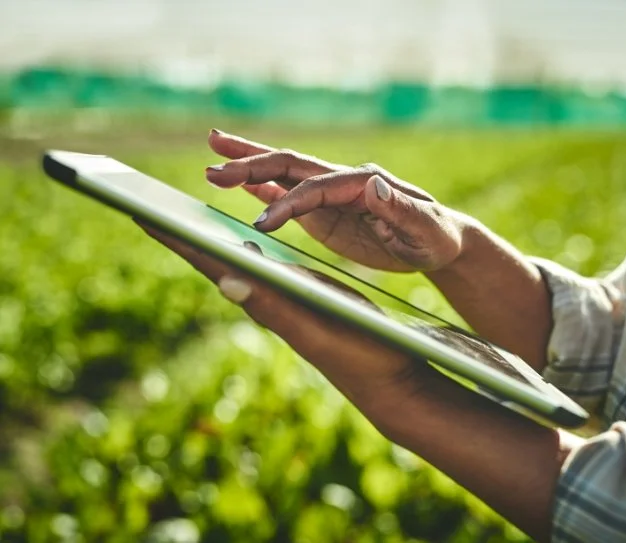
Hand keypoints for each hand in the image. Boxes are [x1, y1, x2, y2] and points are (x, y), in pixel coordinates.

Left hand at [138, 224, 428, 414]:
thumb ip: (275, 304)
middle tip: (151, 206)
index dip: (176, 239)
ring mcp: (285, 300)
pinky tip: (245, 240)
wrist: (388, 380)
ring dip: (210, 240)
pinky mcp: (304, 299)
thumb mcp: (316, 325)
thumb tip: (226, 280)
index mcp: (265, 301)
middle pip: (216, 261)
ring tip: (185, 217)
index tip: (140, 211)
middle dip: (184, 234)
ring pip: (237, 264)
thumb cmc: (360, 352)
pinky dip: (246, 248)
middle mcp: (268, 300)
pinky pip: (265, 267)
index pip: (211, 264)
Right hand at [205, 129, 464, 271]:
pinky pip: (290, 195)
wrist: (438, 241)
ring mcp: (332, 195)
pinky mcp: (327, 211)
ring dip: (249, 167)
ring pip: (285, 175)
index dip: (287, 203)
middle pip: (291, 166)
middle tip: (213, 163)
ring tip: (213, 162)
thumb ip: (400, 208)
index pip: (316, 189)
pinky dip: (264, 189)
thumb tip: (373, 182)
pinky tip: (242, 184)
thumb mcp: (426, 228)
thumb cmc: (435, 237)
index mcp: (363, 183)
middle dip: (252, 163)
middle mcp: (343, 182)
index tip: (262, 224)